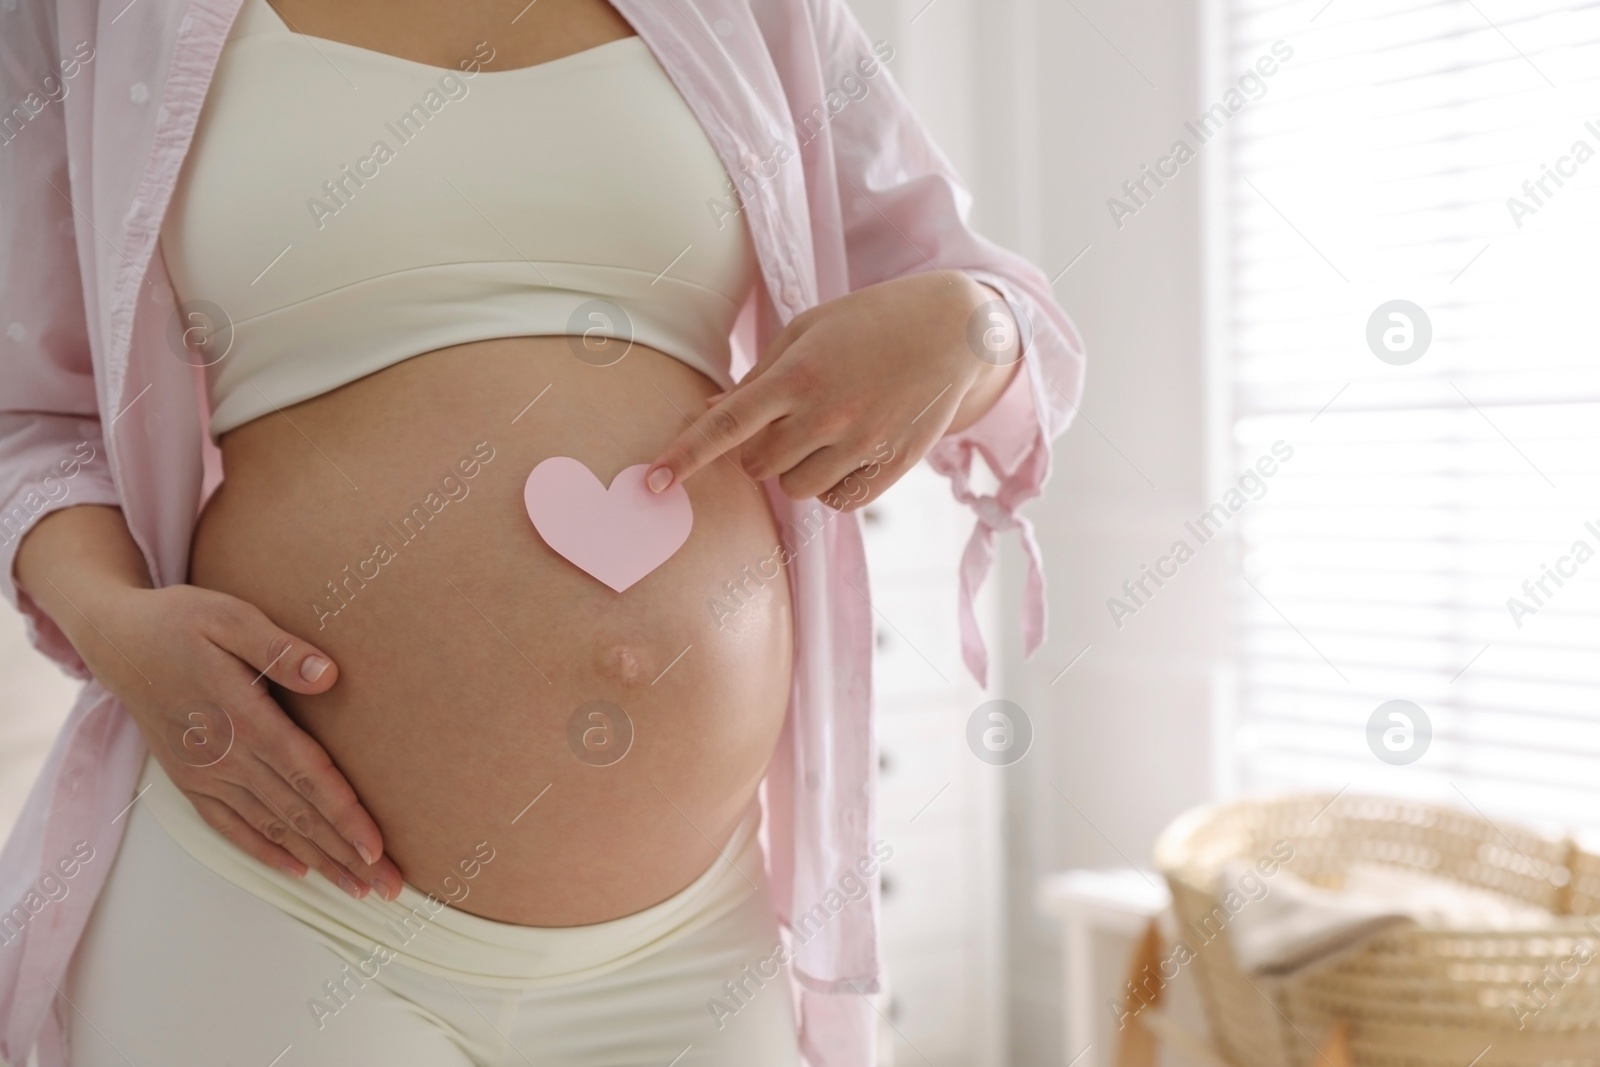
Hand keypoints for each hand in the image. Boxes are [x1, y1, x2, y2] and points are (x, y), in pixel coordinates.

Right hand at [71, 583, 402, 899]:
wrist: (115, 640)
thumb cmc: (180, 621)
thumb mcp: (230, 617)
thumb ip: (280, 648)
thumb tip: (329, 674)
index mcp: (241, 717)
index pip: (305, 775)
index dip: (343, 815)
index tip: (375, 848)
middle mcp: (224, 756)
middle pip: (297, 813)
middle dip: (344, 854)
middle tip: (387, 888)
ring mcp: (205, 774)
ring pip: (271, 827)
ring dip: (316, 861)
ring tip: (356, 889)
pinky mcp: (190, 780)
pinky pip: (230, 826)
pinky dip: (265, 850)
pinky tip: (297, 871)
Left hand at [645, 270, 1019, 510]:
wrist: (953, 330)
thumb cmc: (868, 323)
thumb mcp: (808, 332)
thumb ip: (758, 377)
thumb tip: (709, 414)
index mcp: (797, 375)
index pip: (726, 426)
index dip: (685, 455)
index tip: (653, 481)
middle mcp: (826, 414)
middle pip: (758, 466)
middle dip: (760, 450)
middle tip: (788, 420)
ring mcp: (861, 444)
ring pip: (796, 489)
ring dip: (796, 469)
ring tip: (826, 431)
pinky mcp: (892, 466)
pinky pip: (839, 502)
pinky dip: (834, 486)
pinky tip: (851, 451)